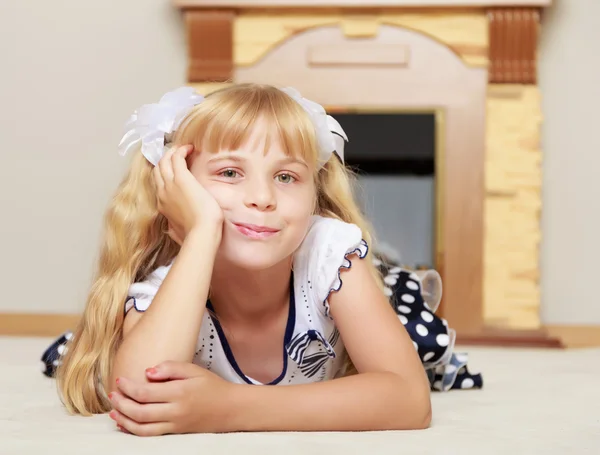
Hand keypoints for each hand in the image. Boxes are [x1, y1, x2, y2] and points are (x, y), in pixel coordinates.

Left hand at [108, 361, 233, 435]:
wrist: (230, 409)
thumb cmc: (212, 386)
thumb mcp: (194, 370)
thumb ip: (170, 367)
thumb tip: (147, 372)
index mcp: (179, 392)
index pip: (145, 392)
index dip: (127, 387)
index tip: (119, 380)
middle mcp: (175, 411)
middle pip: (139, 412)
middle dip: (121, 404)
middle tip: (112, 394)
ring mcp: (175, 425)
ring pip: (141, 428)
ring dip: (124, 420)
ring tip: (113, 411)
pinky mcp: (175, 433)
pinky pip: (150, 436)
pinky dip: (134, 431)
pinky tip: (126, 424)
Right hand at [154, 145, 222, 243]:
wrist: (201, 233)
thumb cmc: (194, 235)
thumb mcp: (177, 232)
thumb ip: (173, 227)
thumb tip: (171, 228)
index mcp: (162, 204)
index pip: (158, 183)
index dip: (164, 172)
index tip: (174, 168)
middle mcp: (162, 192)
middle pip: (158, 169)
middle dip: (165, 159)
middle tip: (177, 153)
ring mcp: (170, 185)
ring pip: (164, 161)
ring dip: (172, 152)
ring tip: (183, 148)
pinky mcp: (182, 179)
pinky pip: (176, 158)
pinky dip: (181, 150)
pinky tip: (189, 147)